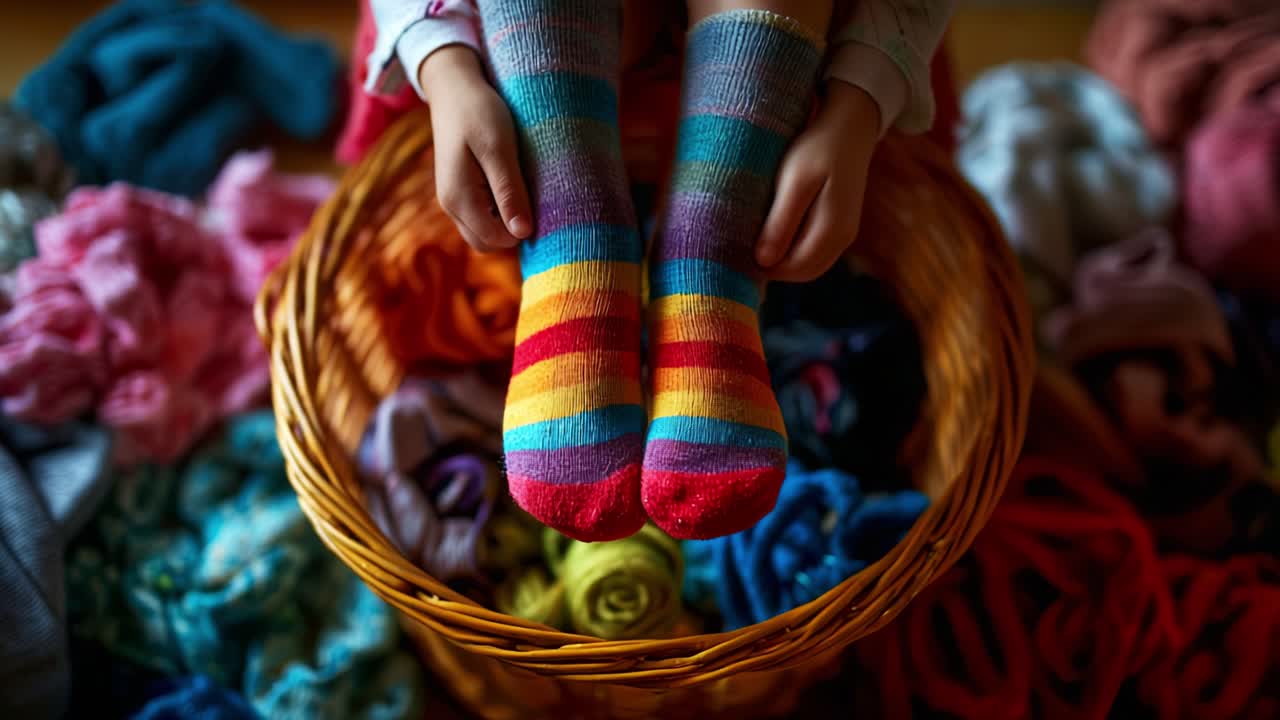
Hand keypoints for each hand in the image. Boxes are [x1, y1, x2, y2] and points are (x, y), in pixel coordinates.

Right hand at [419, 46, 531, 251]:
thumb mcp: (499, 149)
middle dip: (512, 230)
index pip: (495, 240)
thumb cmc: (479, 112)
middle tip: (531, 196)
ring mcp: (451, 199)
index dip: (521, 230)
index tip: (540, 203)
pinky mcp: (458, 191)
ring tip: (520, 187)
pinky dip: (497, 210)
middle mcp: (450, 205)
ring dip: (504, 220)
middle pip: (487, 243)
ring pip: (483, 231)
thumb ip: (509, 192)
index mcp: (459, 198)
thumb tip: (523, 232)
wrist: (454, 88)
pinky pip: (480, 216)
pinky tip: (510, 183)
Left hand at [756, 81, 880, 281]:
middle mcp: (843, 238)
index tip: (739, 253)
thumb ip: (781, 223)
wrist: (849, 125)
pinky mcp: (840, 224)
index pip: (795, 269)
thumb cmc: (818, 148)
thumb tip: (763, 262)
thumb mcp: (795, 182)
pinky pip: (815, 250)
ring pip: (809, 264)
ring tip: (756, 241)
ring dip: (784, 260)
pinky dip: (794, 249)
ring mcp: (844, 233)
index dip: (766, 268)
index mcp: (832, 230)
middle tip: (743, 250)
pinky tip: (775, 232)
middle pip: (803, 272)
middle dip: (774, 269)